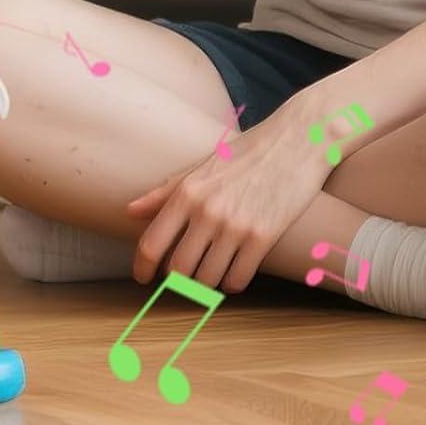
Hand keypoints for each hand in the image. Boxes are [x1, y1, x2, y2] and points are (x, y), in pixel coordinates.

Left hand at [125, 113, 328, 292]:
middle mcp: (207, 211)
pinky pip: (238, 279)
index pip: (152, 242)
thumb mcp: (201, 166)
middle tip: (182, 278)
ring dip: (205, 283)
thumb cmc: (246, 153)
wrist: (295, 141)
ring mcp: (235, 226)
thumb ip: (164, 192)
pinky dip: (232, 283)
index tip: (143, 278)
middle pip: (179, 268)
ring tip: (209, 272)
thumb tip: (130, 211)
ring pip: (207, 279)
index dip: (143, 267)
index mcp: (187, 191)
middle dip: (177, 279)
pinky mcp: (264, 237)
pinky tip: (233, 272)